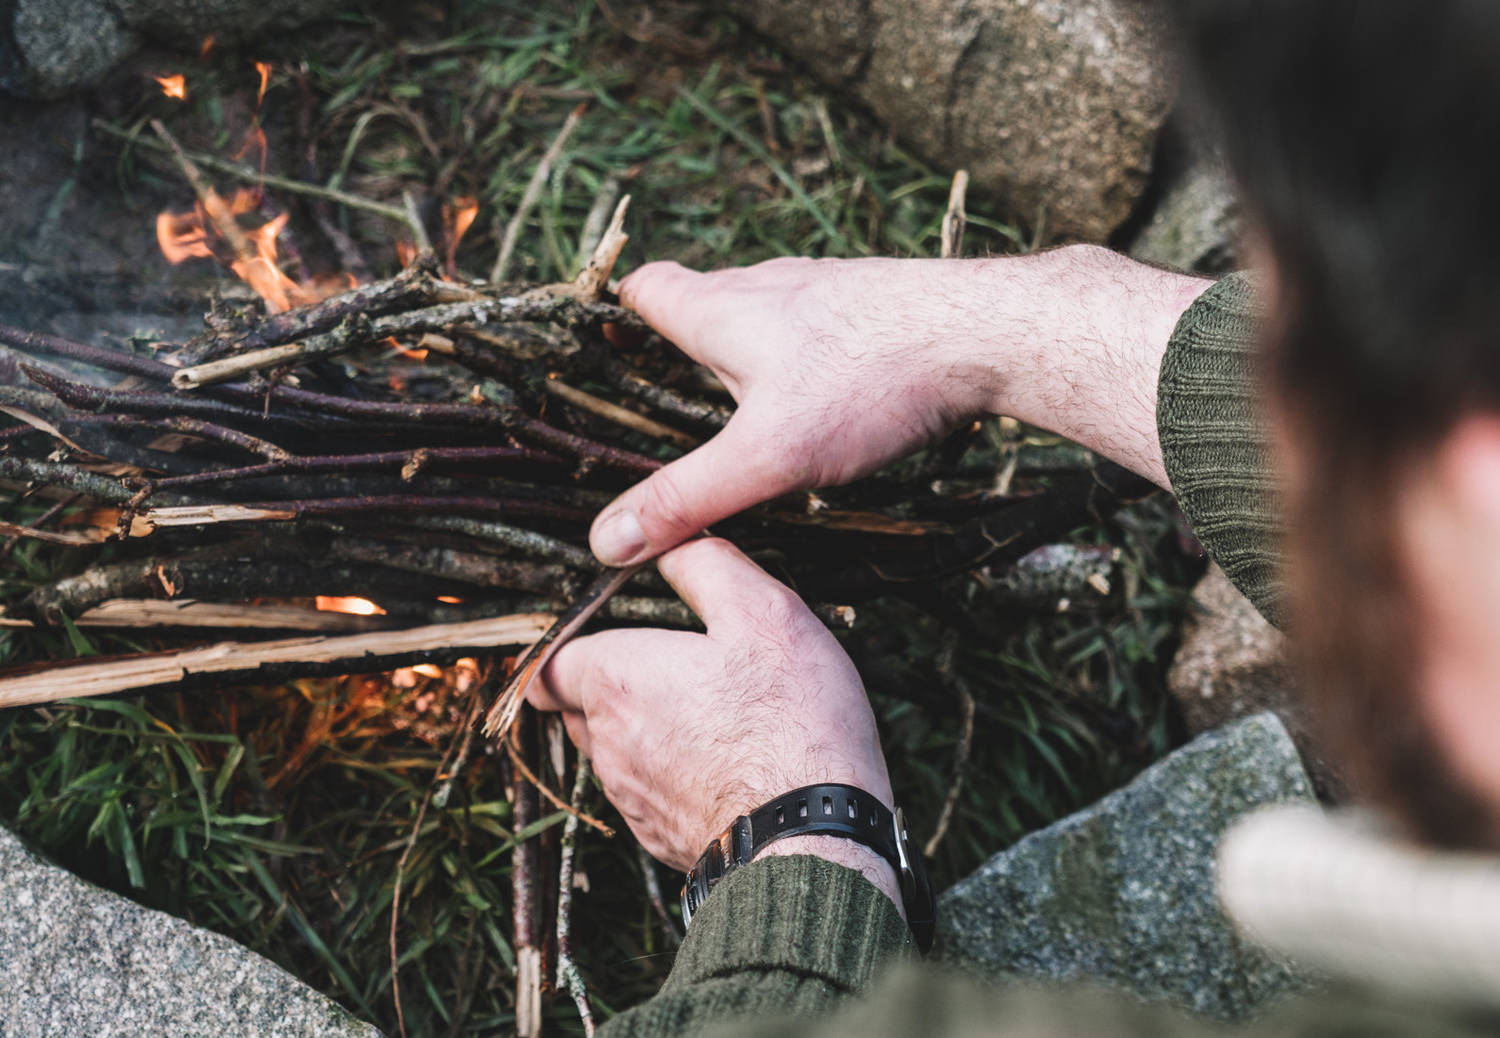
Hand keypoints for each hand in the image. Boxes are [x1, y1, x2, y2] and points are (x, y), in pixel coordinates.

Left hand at [528, 537, 898, 902]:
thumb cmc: (791, 723)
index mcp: (617, 680)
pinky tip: (729, 761)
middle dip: (613, 684)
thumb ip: (707, 565)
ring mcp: (632, 799)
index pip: (551, 661)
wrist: (814, 839)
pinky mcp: (661, 838)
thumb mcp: (764, 612)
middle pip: (582, 706)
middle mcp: (608, 744)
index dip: (573, 641)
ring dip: (648, 729)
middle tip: (676, 665)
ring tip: (714, 714)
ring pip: (616, 751)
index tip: (607, 629)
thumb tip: (673, 539)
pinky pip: (651, 793)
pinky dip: (675, 773)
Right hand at [590, 247, 1210, 565]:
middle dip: (678, 337)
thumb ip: (688, 498)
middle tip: (665, 390)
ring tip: (741, 395)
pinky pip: (821, 320)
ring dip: (745, 340)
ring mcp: (828, 286)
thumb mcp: (768, 455)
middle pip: (702, 296)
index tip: (600, 348)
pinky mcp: (876, 300)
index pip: (648, 290)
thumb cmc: (871, 383)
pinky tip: (828, 389)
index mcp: (725, 310)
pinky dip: (805, 348)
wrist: (989, 331)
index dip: (616, 314)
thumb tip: (606, 541)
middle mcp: (770, 283)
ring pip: (765, 305)